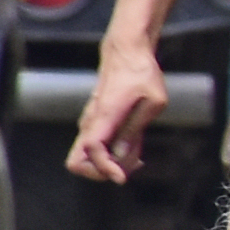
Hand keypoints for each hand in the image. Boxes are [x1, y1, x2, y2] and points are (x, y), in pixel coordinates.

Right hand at [65, 30, 170, 184]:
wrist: (126, 52)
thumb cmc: (142, 73)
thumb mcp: (153, 100)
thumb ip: (136, 128)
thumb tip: (120, 154)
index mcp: (105, 115)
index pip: (92, 150)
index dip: (104, 168)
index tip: (122, 178)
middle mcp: (91, 121)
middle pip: (75, 162)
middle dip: (101, 172)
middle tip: (129, 165)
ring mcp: (90, 122)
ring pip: (85, 157)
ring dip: (109, 164)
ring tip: (136, 154)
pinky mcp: (96, 122)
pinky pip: (95, 147)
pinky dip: (110, 154)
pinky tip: (132, 147)